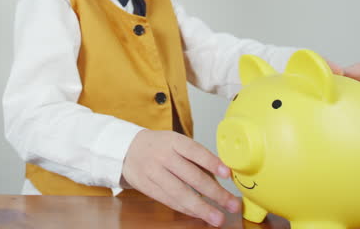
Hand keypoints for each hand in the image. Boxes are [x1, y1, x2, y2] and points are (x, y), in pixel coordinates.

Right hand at [122, 129, 240, 226]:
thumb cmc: (159, 146)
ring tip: (217, 217)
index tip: (228, 174)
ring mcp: (153, 172)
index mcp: (173, 141)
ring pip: (180, 193)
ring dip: (202, 208)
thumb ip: (196, 157)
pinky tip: (199, 214)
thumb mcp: (176, 142)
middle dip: (214, 192)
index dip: (212, 162)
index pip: (195, 151)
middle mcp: (162, 156)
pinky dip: (186, 209)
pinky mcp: (147, 187)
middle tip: (232, 204)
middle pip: (191, 176)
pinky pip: (170, 201)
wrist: (127, 149)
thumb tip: (222, 176)